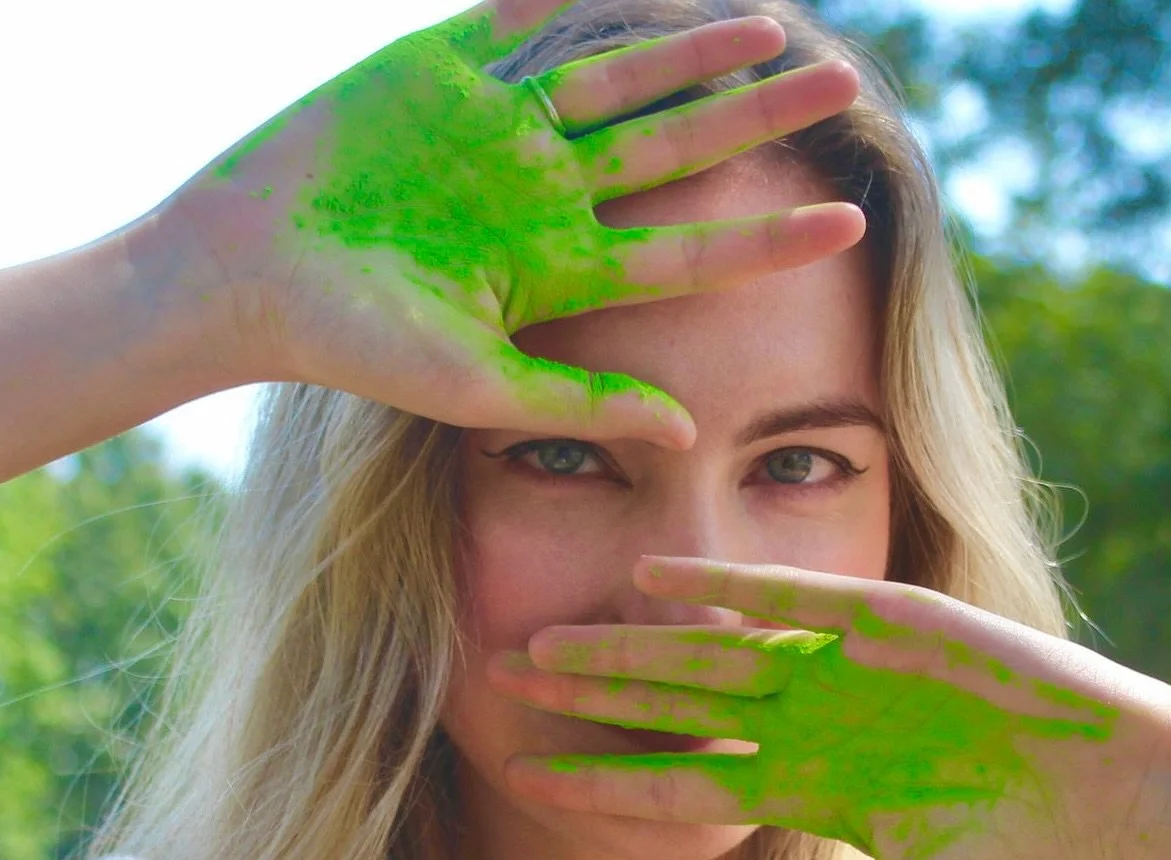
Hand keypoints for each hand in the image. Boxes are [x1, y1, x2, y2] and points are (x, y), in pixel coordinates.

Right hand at [157, 0, 863, 445]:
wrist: (250, 272)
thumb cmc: (359, 345)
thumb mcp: (482, 389)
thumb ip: (586, 406)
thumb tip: (692, 435)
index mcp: (560, 268)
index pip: (686, 251)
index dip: (766, 240)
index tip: (849, 225)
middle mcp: (545, 193)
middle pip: (671, 149)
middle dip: (752, 122)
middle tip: (839, 92)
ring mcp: (499, 128)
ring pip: (616, 77)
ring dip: (691, 50)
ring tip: (771, 30)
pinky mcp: (443, 67)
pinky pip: (527, 17)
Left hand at [488, 557, 1170, 859]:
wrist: (1112, 802)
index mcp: (802, 787)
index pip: (675, 780)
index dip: (597, 778)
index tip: (522, 773)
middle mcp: (804, 721)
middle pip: (672, 704)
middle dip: (590, 696)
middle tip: (501, 678)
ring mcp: (837, 670)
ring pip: (707, 651)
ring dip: (630, 644)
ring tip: (549, 639)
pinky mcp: (882, 623)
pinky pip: (786, 600)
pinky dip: (719, 586)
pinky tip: (651, 576)